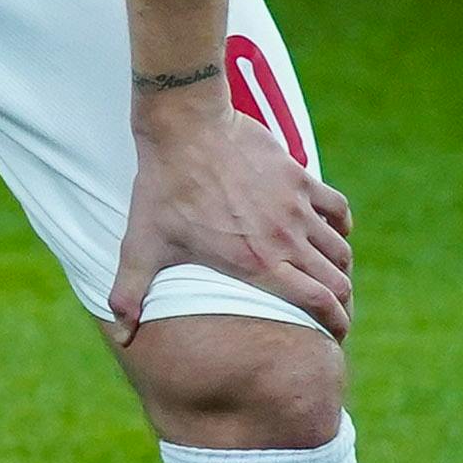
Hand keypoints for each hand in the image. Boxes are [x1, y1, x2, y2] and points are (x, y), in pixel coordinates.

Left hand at [112, 85, 354, 339]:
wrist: (185, 128)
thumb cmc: (162, 189)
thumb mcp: (142, 244)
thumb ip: (131, 291)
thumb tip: (120, 334)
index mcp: (255, 264)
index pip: (317, 303)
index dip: (334, 324)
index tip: (335, 334)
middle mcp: (285, 240)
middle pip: (338, 282)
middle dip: (342, 304)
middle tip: (335, 311)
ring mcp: (296, 208)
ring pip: (340, 249)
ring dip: (340, 268)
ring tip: (330, 277)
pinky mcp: (300, 179)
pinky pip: (338, 209)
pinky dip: (341, 226)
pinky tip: (331, 231)